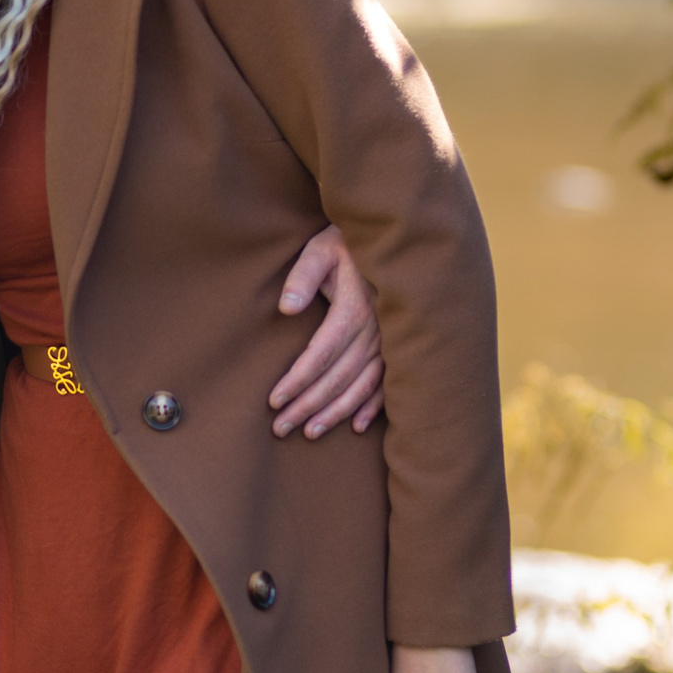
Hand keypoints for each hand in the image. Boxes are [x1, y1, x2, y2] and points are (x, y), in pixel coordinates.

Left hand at [267, 224, 385, 437]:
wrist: (390, 239)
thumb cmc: (345, 244)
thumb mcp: (321, 249)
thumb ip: (303, 275)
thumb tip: (286, 307)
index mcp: (353, 309)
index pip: (321, 355)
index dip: (298, 380)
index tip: (274, 401)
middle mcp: (375, 331)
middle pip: (338, 378)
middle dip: (308, 405)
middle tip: (281, 428)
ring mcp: (389, 341)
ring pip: (362, 386)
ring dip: (336, 413)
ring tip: (310, 432)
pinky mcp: (397, 345)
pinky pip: (388, 383)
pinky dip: (373, 407)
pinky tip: (356, 426)